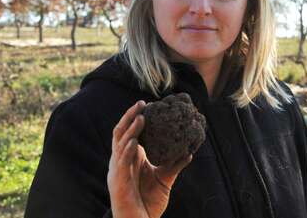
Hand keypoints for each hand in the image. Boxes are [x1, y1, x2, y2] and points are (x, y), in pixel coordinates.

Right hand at [107, 101, 192, 217]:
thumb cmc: (148, 204)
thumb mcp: (164, 180)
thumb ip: (173, 165)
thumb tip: (189, 151)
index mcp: (129, 159)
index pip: (128, 133)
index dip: (134, 118)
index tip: (147, 105)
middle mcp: (120, 161)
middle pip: (121, 132)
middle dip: (129, 117)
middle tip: (142, 104)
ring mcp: (117, 170)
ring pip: (120, 144)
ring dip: (130, 130)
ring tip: (141, 117)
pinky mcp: (118, 182)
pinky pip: (121, 163)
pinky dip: (127, 150)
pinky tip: (135, 141)